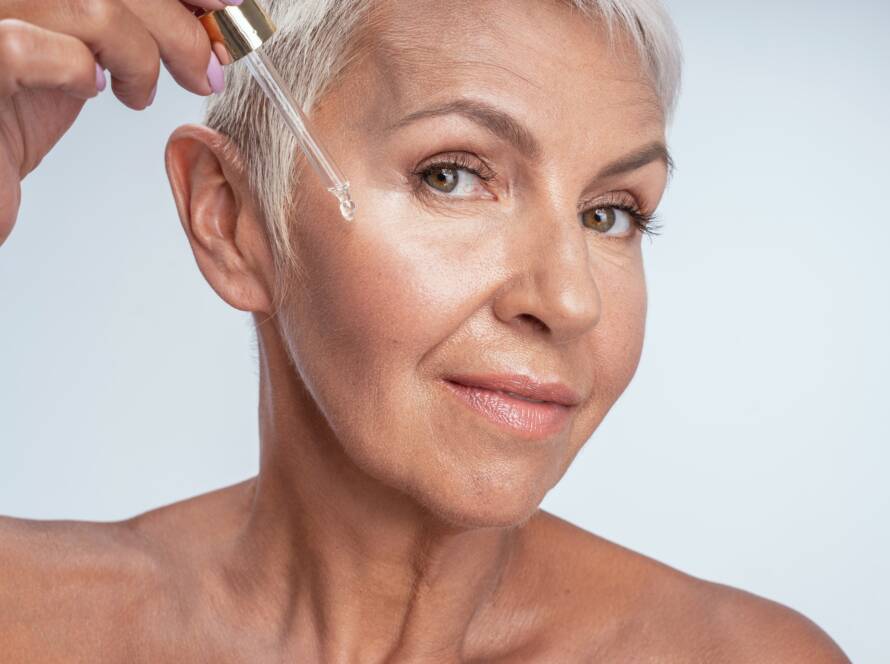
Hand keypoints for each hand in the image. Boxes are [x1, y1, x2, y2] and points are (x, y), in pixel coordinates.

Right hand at [0, 0, 235, 244]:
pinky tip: (89, 90)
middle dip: (178, 26)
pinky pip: (30, 48)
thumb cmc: (16, 115)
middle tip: (205, 72)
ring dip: (139, 56)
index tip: (225, 9)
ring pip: (92, 7)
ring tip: (138, 93)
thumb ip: (132, 21)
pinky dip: (77, 71)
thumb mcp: (84, 53)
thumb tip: (210, 8)